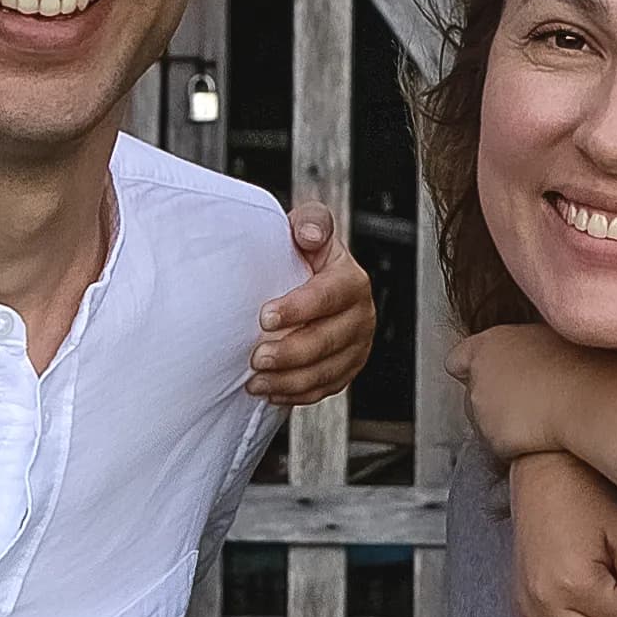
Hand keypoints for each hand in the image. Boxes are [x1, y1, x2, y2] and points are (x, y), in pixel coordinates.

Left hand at [249, 203, 374, 407]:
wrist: (311, 279)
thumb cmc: (305, 253)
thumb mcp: (309, 227)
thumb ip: (311, 221)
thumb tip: (308, 235)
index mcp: (351, 281)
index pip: (328, 296)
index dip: (297, 309)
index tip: (264, 317)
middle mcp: (360, 315)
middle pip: (328, 341)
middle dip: (289, 353)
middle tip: (256, 357)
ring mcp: (356, 346)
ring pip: (326, 372)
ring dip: (288, 380)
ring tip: (255, 380)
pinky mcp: (346, 369)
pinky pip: (324, 389)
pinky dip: (296, 394)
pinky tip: (271, 391)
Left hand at [448, 322, 588, 466]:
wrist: (590, 397)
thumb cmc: (579, 364)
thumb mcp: (546, 337)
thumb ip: (522, 347)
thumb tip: (523, 353)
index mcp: (487, 346)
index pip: (458, 359)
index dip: (469, 368)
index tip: (485, 374)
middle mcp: (478, 377)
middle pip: (473, 392)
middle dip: (493, 396)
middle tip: (525, 397)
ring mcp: (482, 410)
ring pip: (484, 420)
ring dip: (503, 419)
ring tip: (539, 415)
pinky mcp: (493, 439)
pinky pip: (500, 443)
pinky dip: (514, 442)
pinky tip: (540, 433)